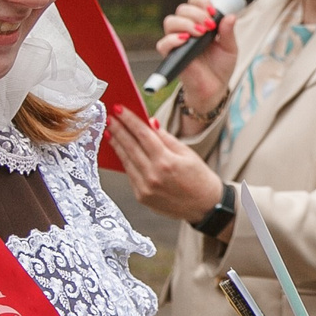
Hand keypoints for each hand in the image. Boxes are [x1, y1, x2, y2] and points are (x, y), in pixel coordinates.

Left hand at [107, 108, 223, 222]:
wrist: (206, 207)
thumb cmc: (200, 178)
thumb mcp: (188, 154)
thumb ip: (166, 138)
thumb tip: (149, 123)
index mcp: (166, 162)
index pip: (143, 135)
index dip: (129, 120)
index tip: (119, 109)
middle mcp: (153, 175)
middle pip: (130, 146)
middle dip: (118, 129)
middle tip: (109, 117)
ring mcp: (145, 188)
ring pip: (126, 161)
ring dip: (117, 145)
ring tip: (110, 132)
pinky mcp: (141, 197)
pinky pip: (130, 174)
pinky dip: (124, 161)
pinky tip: (120, 151)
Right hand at [157, 0, 239, 110]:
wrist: (215, 88)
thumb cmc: (221, 66)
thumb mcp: (230, 48)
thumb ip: (228, 32)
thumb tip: (230, 16)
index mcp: (200, 22)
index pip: (193, 1)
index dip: (201, 1)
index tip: (213, 11)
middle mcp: (186, 29)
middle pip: (181, 9)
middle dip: (196, 13)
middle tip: (210, 25)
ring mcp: (177, 42)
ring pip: (170, 21)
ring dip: (186, 23)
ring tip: (201, 33)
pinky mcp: (172, 56)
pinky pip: (163, 44)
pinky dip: (173, 39)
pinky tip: (186, 40)